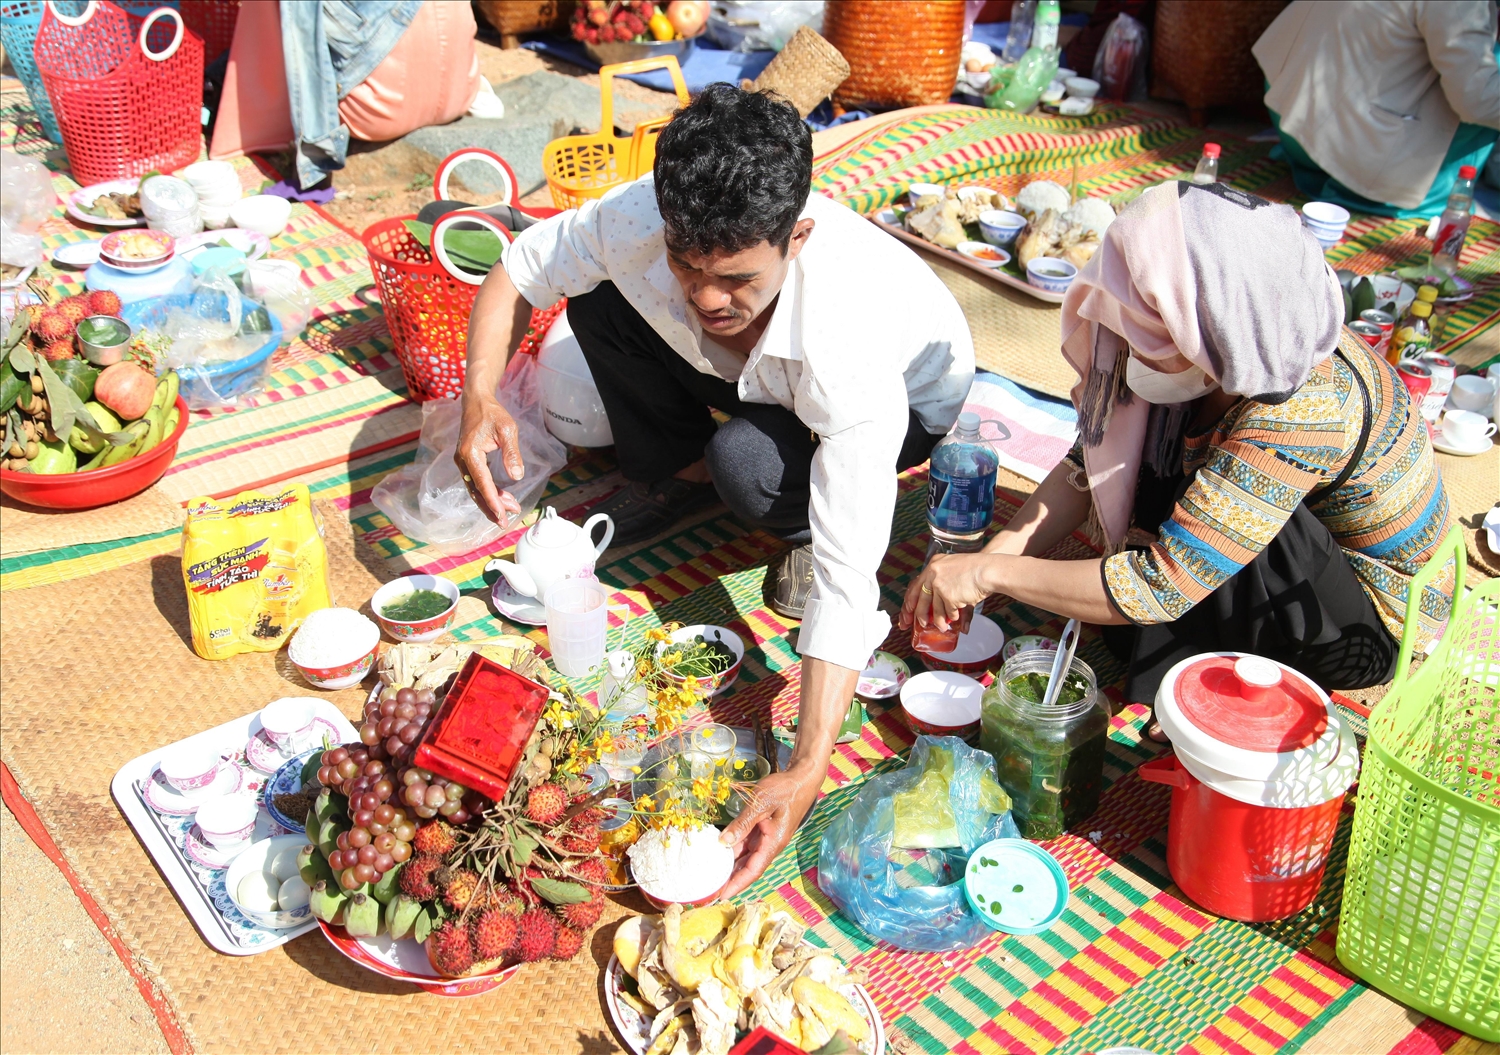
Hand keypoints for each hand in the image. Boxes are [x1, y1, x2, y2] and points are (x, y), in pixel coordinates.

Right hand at [454, 395, 523, 523]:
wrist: (476, 402)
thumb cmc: (493, 413)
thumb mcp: (507, 430)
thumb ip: (511, 453)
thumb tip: (517, 477)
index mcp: (470, 453)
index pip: (482, 483)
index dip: (493, 501)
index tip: (502, 515)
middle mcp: (462, 460)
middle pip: (476, 491)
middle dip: (491, 508)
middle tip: (506, 521)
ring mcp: (463, 462)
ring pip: (475, 489)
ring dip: (490, 502)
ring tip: (510, 510)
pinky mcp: (467, 462)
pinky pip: (476, 482)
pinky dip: (488, 493)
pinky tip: (501, 498)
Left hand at [718, 765, 819, 897]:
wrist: (801, 780)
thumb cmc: (784, 790)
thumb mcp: (761, 803)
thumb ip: (742, 823)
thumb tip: (723, 842)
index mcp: (773, 843)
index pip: (753, 870)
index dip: (737, 884)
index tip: (722, 896)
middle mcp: (770, 845)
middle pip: (749, 868)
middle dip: (731, 880)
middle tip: (710, 889)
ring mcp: (768, 838)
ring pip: (747, 857)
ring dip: (732, 867)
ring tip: (713, 875)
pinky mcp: (765, 830)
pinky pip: (748, 845)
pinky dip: (736, 851)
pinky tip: (722, 853)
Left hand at [899, 552, 993, 630]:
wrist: (988, 569)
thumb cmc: (976, 569)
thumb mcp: (956, 573)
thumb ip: (946, 588)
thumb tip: (941, 601)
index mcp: (933, 564)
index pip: (916, 584)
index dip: (911, 600)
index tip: (908, 610)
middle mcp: (933, 573)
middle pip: (921, 599)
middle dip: (920, 615)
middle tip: (921, 624)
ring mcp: (940, 584)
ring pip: (935, 609)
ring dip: (939, 621)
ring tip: (942, 627)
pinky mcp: (948, 595)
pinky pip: (948, 612)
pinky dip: (952, 617)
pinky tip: (956, 617)